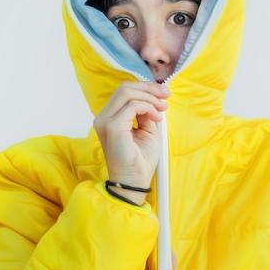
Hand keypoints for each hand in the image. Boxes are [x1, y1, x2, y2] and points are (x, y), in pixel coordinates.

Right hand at [93, 81, 168, 196]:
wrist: (135, 182)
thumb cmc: (140, 161)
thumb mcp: (147, 130)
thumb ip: (146, 112)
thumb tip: (153, 97)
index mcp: (109, 118)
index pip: (124, 92)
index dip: (145, 88)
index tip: (163, 93)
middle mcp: (103, 118)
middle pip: (124, 88)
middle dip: (149, 88)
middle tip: (166, 95)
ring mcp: (105, 121)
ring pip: (127, 92)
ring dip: (150, 97)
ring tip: (162, 108)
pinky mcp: (112, 127)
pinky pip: (132, 105)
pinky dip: (148, 107)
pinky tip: (157, 117)